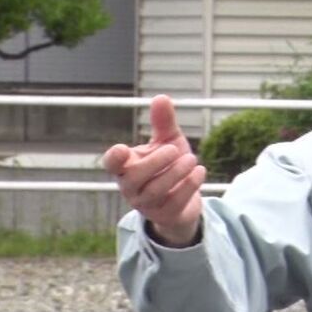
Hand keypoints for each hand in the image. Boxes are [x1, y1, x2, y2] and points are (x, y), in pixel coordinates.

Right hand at [102, 95, 205, 246]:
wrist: (184, 201)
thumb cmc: (169, 167)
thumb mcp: (168, 142)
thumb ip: (163, 123)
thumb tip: (161, 97)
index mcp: (127, 167)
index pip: (111, 164)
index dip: (114, 158)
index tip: (122, 149)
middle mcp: (131, 187)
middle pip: (133, 178)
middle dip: (155, 162)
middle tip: (175, 148)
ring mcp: (146, 204)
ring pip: (155, 191)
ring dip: (176, 172)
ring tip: (192, 158)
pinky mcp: (165, 215)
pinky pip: (174, 202)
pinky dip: (189, 185)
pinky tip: (200, 171)